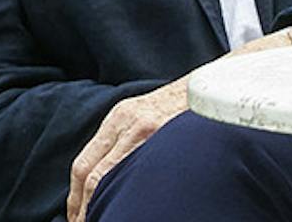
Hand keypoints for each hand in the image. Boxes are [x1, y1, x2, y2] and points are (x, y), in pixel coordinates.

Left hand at [67, 77, 187, 221]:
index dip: (76, 196)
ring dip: (101, 201)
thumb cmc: (183, 104)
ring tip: (103, 219)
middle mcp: (127, 122)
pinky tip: (132, 204)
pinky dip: (128, 191)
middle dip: (84, 205)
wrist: (215, 83)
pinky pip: (137, 170)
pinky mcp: (165, 133)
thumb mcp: (146, 112)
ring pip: (109, 175)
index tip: (76, 215)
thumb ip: (125, 139)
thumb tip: (105, 178)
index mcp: (119, 117)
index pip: (83, 164)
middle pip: (92, 173)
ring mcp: (146, 127)